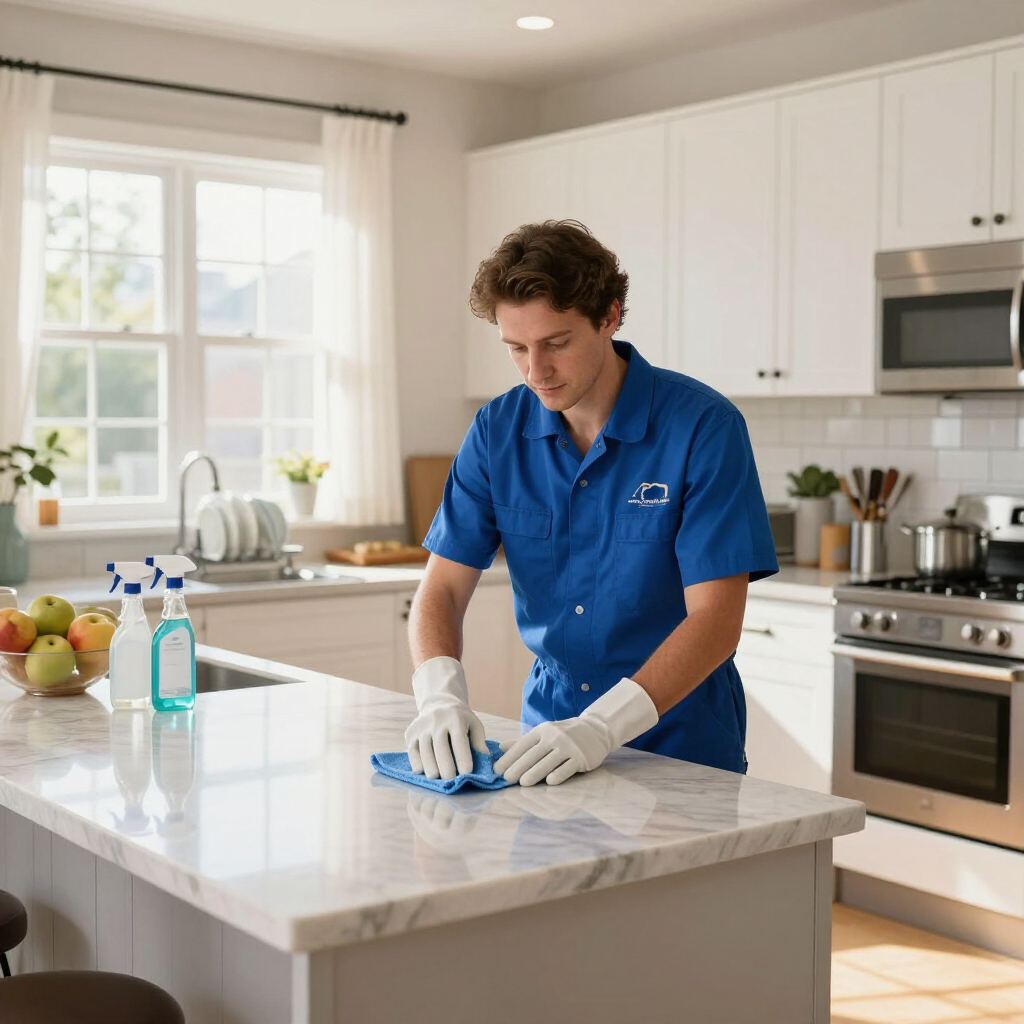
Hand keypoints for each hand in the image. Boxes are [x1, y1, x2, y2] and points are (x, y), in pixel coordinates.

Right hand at [405, 657, 487, 780]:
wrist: (438, 703)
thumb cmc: (460, 719)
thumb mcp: (474, 724)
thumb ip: (479, 742)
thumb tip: (485, 759)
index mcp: (455, 719)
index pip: (459, 740)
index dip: (463, 757)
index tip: (467, 773)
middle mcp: (437, 721)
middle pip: (440, 747)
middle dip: (446, 766)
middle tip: (451, 780)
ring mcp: (422, 727)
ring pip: (424, 751)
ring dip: (431, 767)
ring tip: (437, 778)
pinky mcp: (410, 733)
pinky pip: (412, 751)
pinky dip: (417, 763)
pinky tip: (424, 771)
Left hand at [494, 677, 658, 786]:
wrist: (595, 730)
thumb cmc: (564, 734)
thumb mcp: (543, 733)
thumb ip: (522, 741)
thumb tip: (500, 748)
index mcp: (542, 730)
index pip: (522, 745)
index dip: (509, 758)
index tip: (497, 770)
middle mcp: (554, 737)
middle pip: (533, 755)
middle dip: (518, 767)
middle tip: (506, 779)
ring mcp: (568, 747)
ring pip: (548, 762)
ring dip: (534, 774)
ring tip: (523, 783)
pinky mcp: (581, 758)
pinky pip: (567, 768)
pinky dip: (558, 775)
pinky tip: (549, 782)